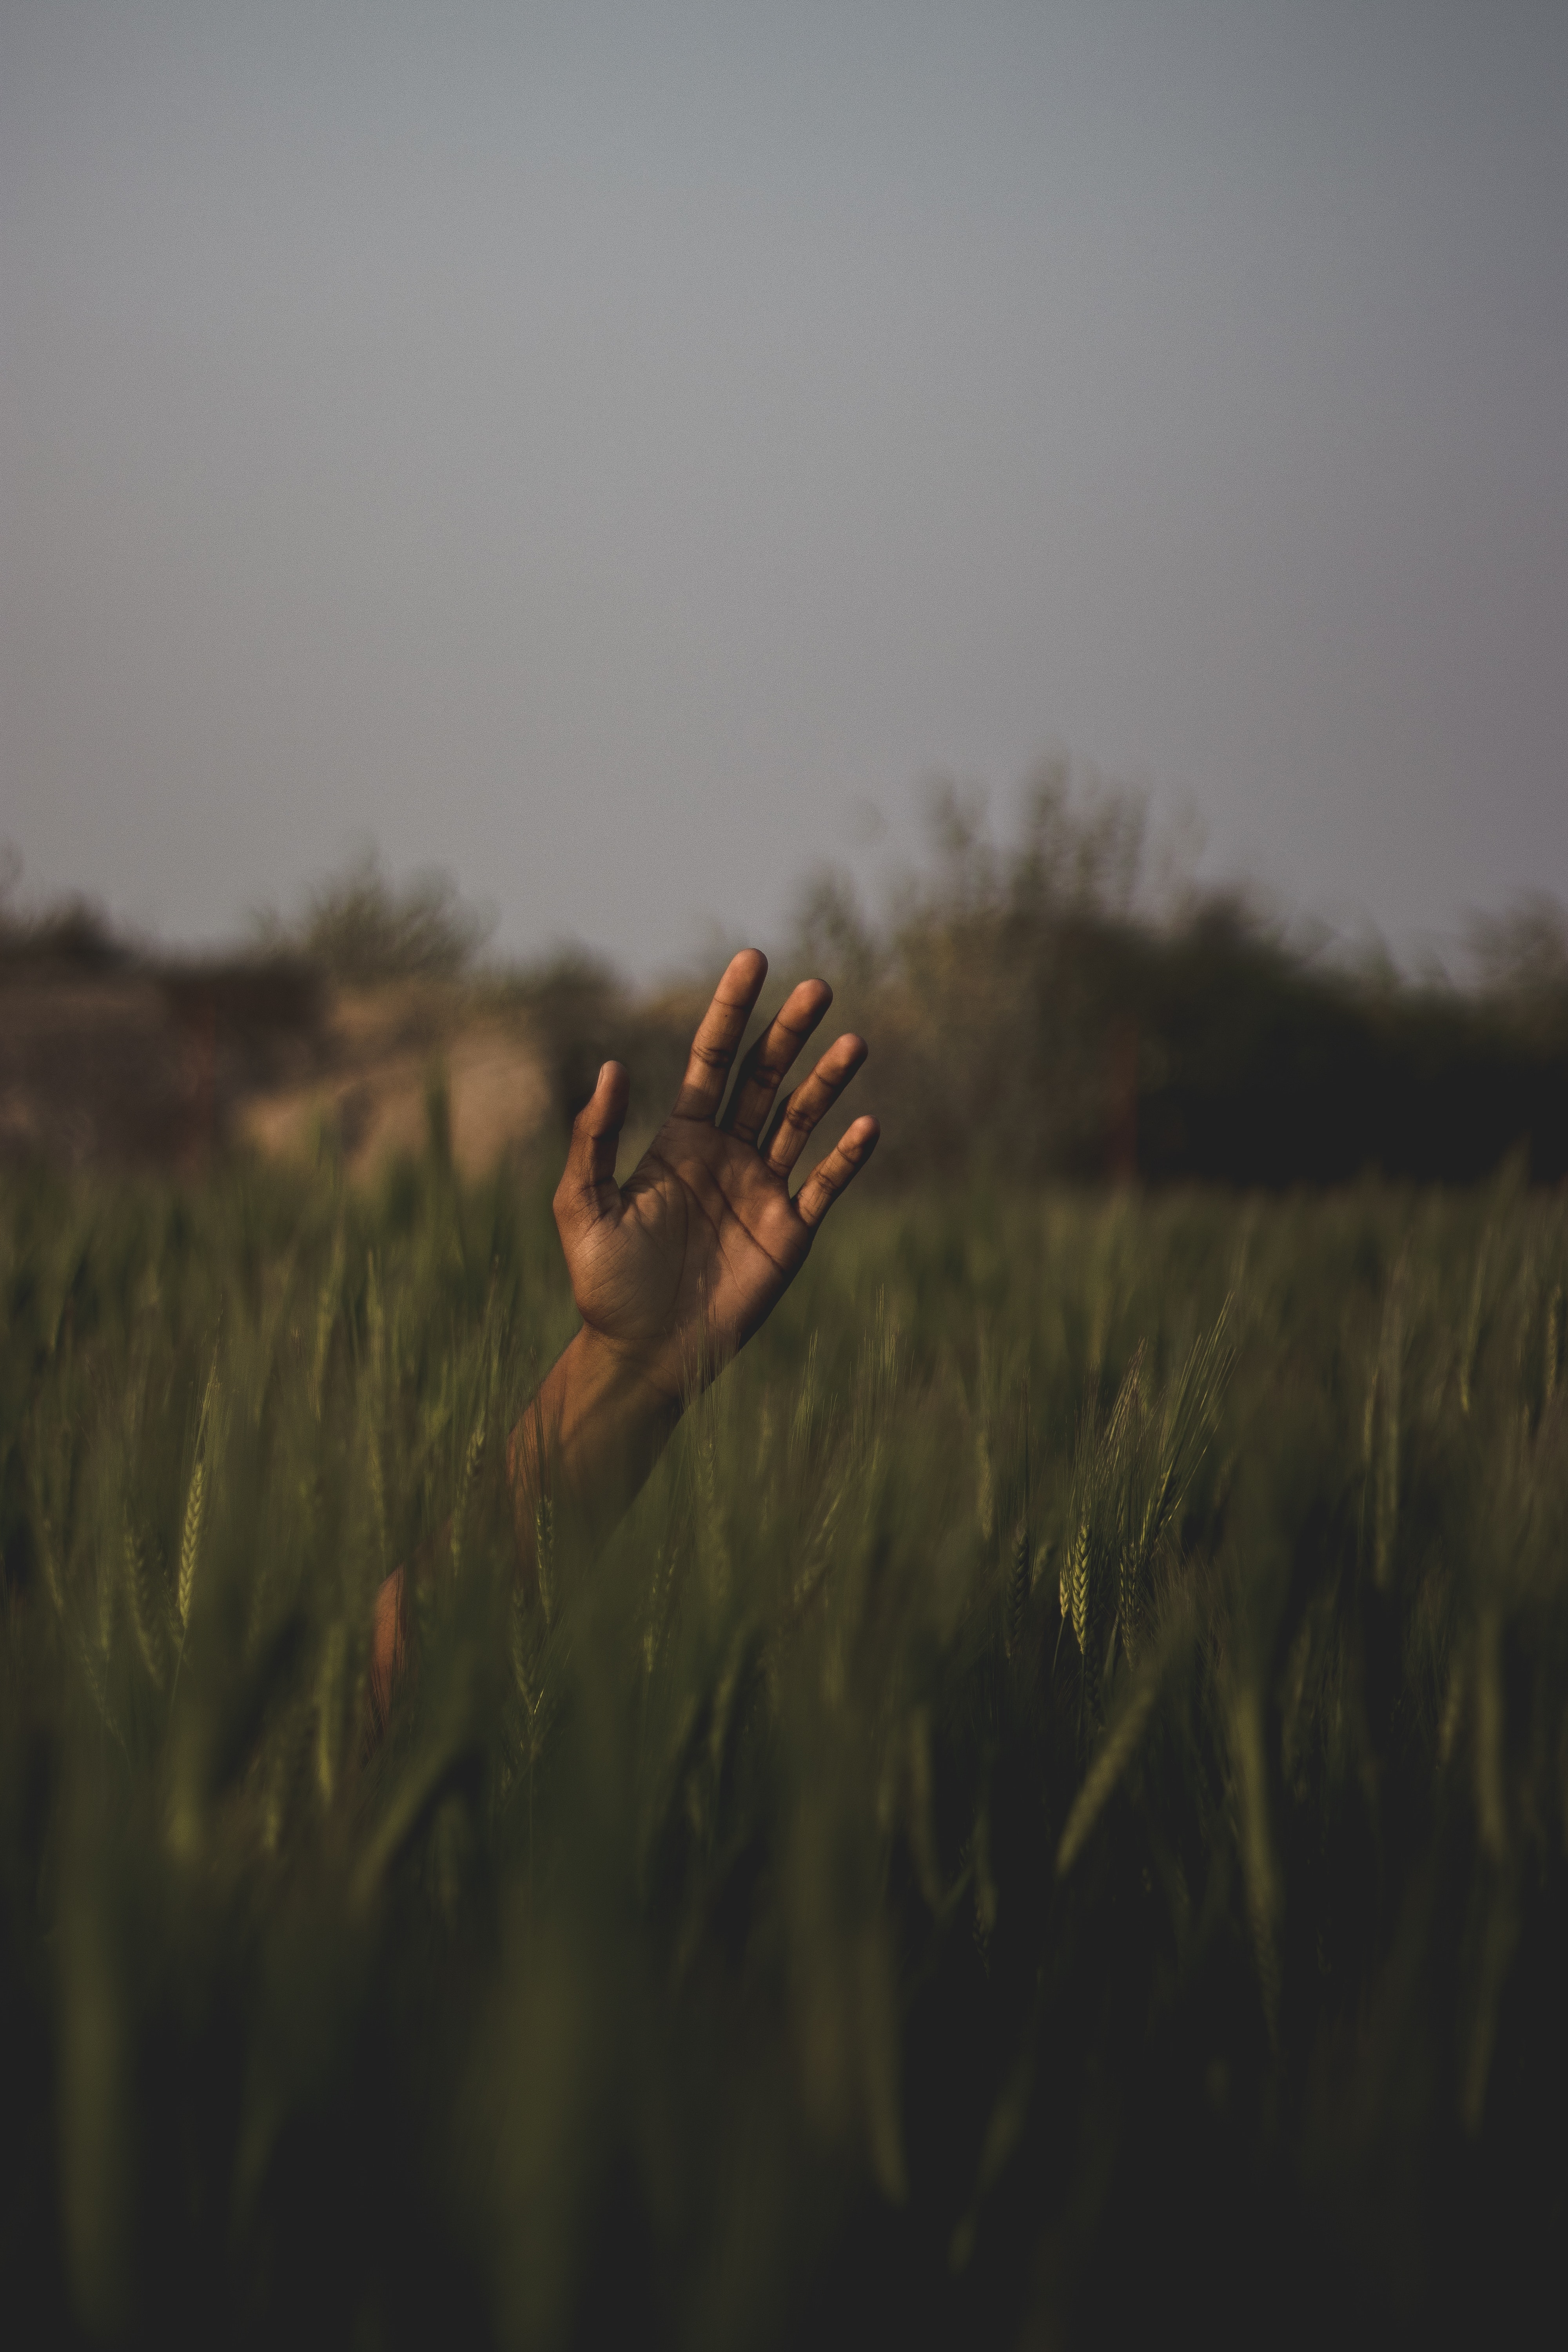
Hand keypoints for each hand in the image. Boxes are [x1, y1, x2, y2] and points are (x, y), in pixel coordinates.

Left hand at [553, 949, 877, 1401]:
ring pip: (802, 1119)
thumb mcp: (581, 1207)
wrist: (642, 1355)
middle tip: (817, 987)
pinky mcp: (791, 1233)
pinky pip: (825, 1185)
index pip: (713, 1058)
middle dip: (790, 1031)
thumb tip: (613, 1067)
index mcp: (680, 1140)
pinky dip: (848, 1157)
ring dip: (828, 1080)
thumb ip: (593, 1139)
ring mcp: (763, 1191)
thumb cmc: (604, 1286)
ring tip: (855, 1040)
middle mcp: (727, 1155)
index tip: (754, 959)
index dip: (732, 1009)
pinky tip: (867, 1125)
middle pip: (765, 1076)